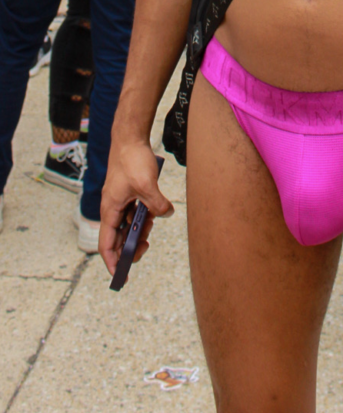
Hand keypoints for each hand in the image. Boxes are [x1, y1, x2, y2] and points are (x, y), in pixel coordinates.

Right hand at [99, 140, 173, 277]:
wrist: (130, 137)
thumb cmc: (132, 159)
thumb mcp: (147, 185)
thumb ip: (156, 204)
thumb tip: (166, 214)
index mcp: (110, 209)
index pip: (106, 244)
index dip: (113, 262)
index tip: (121, 275)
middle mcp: (112, 207)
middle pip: (117, 237)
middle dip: (129, 247)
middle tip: (144, 249)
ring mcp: (120, 200)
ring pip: (127, 225)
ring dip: (138, 230)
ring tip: (150, 228)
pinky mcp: (128, 192)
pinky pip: (134, 212)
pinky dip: (143, 216)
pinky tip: (154, 213)